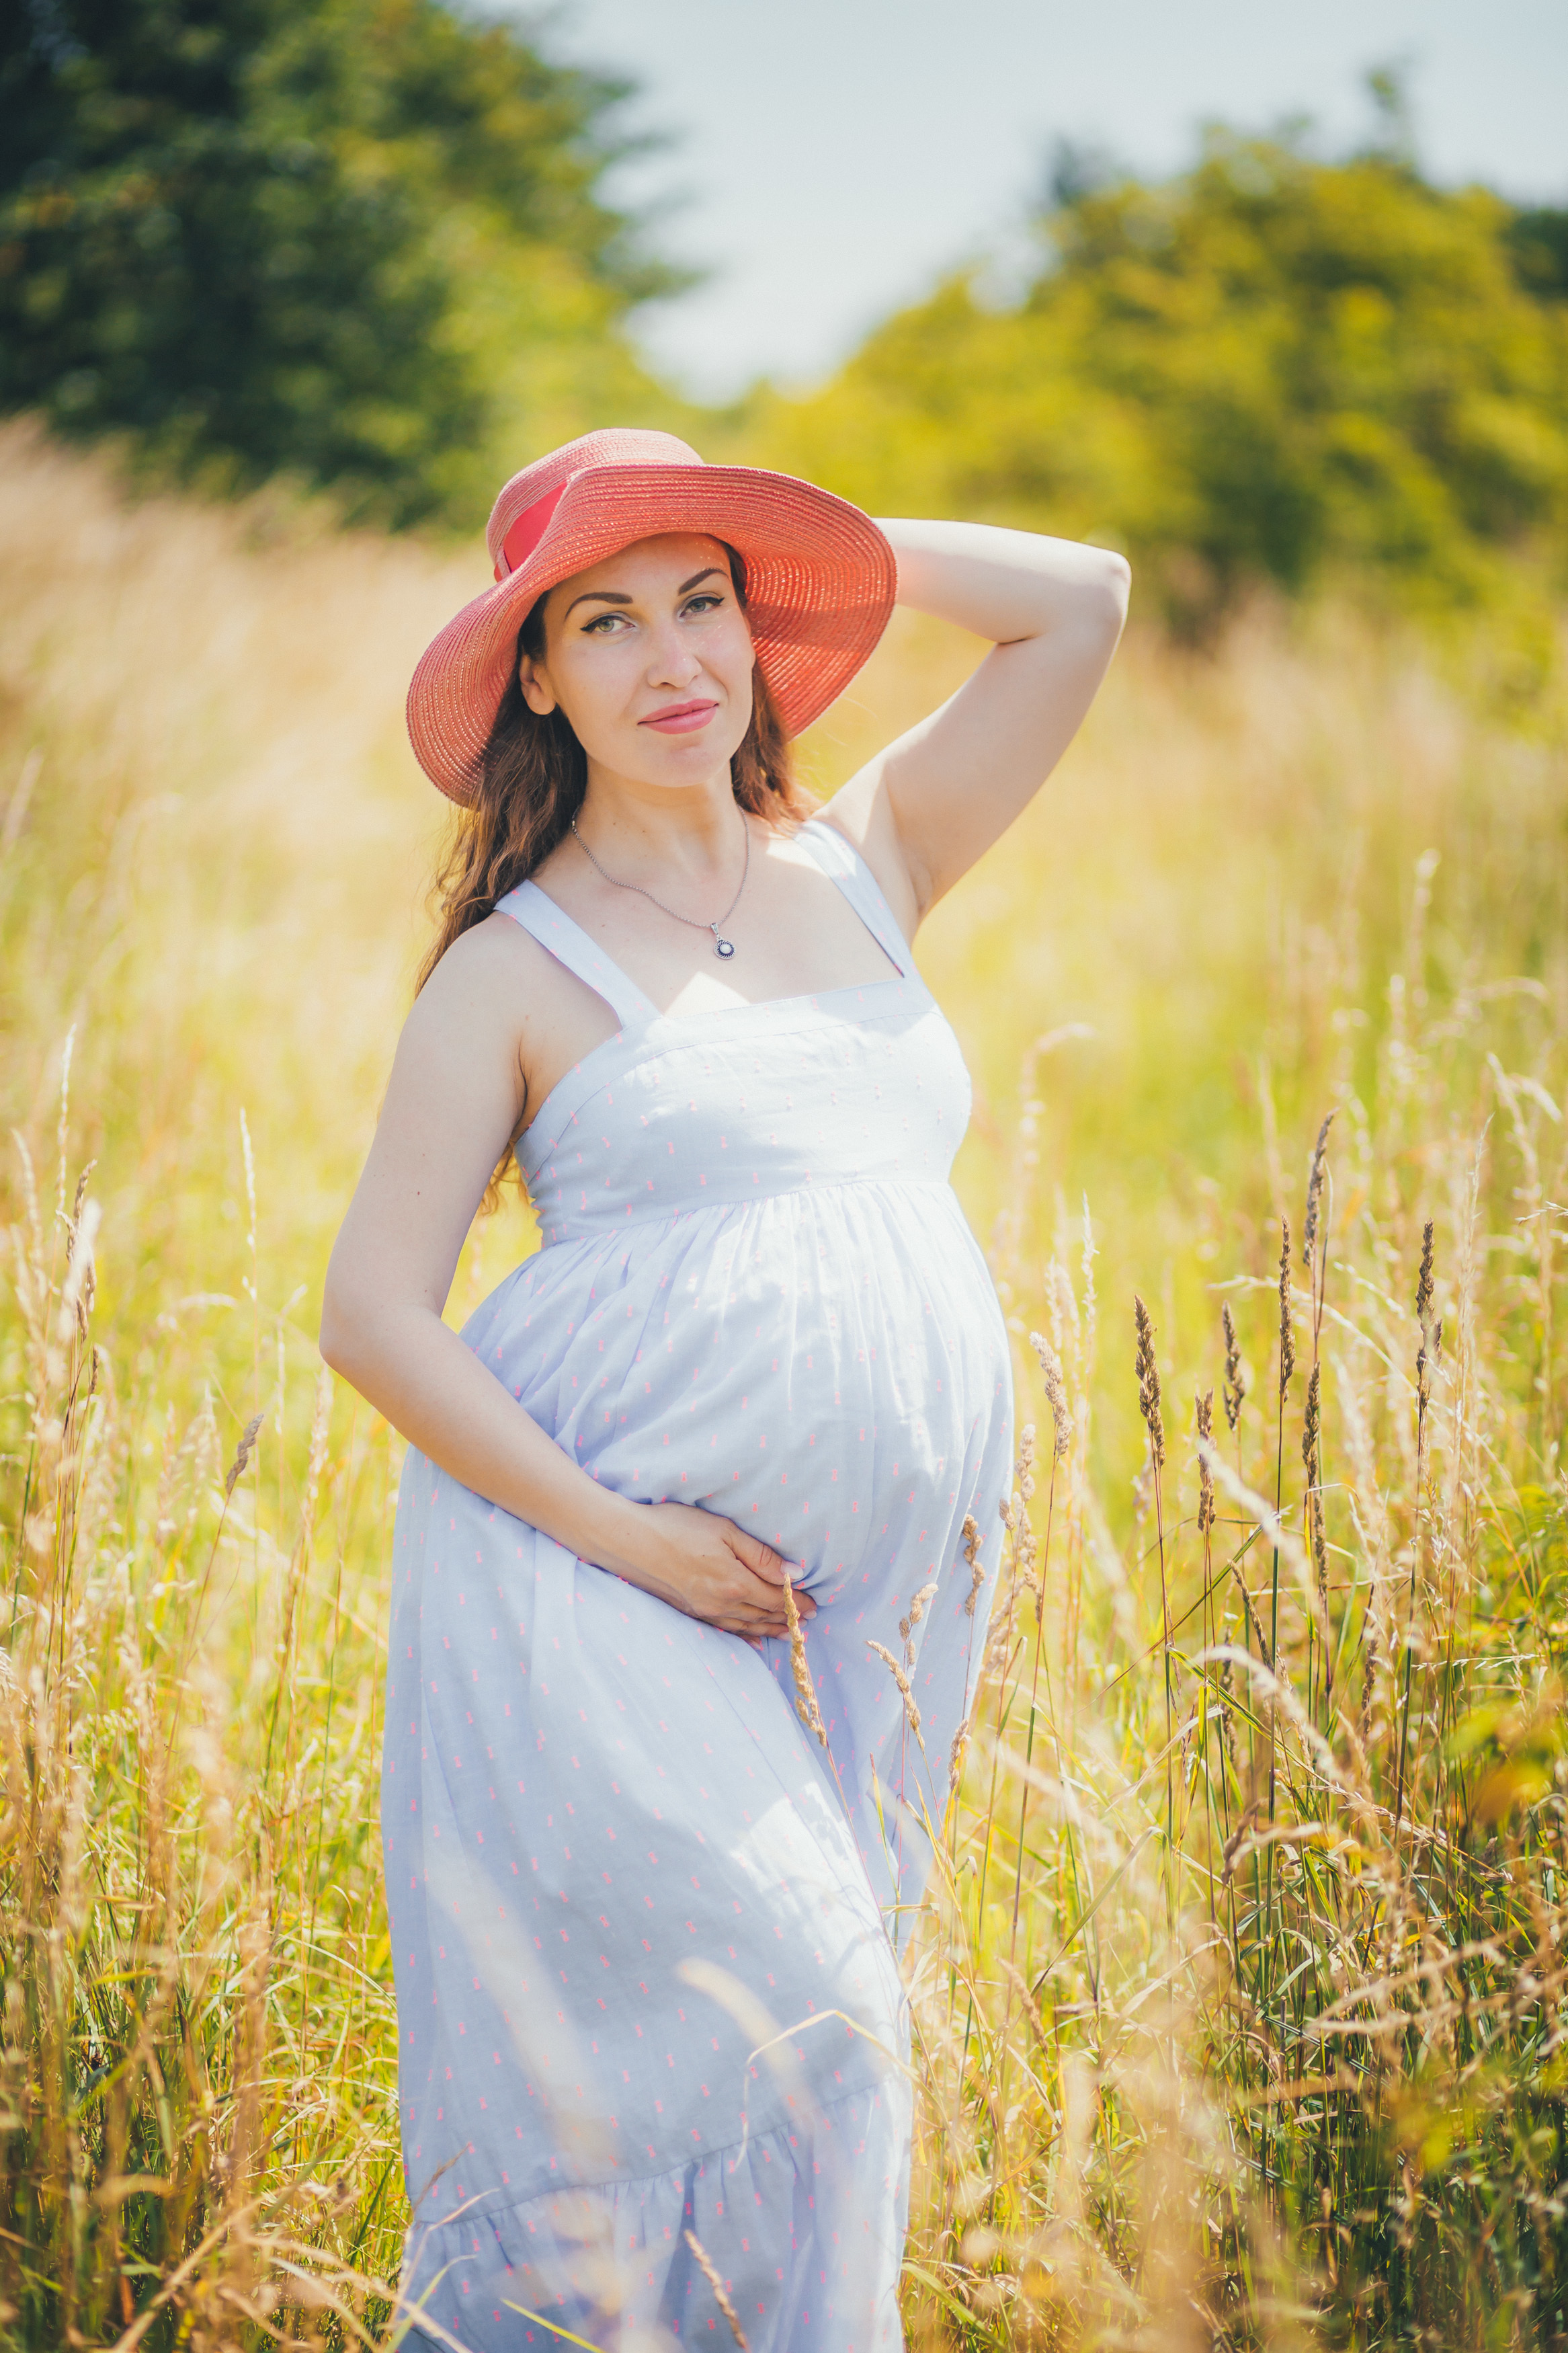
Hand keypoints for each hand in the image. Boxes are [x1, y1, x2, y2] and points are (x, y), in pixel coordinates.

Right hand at [619, 1502, 815, 1639]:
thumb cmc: (677, 1527)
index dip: (798, 1603)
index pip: (777, 1599)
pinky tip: (750, 1640)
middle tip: (808, 1620)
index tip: (815, 1606)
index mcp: (736, 1583)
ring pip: (746, 1626)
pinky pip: (723, 1630)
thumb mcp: (725, 1531)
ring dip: (769, 1629)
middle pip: (764, 1615)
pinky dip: (742, 1636)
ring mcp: (704, 1611)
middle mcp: (722, 1604)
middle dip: (788, 1617)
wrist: (628, 1541)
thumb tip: (793, 1574)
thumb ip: (761, 1555)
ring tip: (788, 1632)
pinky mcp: (688, 1612)